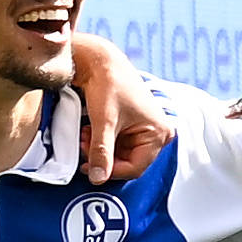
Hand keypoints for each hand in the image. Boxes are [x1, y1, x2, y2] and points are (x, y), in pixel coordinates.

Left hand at [49, 36, 171, 186]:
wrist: (100, 62)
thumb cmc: (108, 85)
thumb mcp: (104, 122)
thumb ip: (101, 152)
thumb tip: (97, 179)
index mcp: (158, 133)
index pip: (135, 168)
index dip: (110, 171)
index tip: (88, 167)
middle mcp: (156, 133)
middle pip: (127, 162)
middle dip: (103, 157)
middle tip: (83, 147)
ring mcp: (144, 130)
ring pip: (119, 155)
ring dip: (99, 150)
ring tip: (84, 135)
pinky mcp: (132, 126)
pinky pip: (116, 145)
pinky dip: (100, 142)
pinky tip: (89, 131)